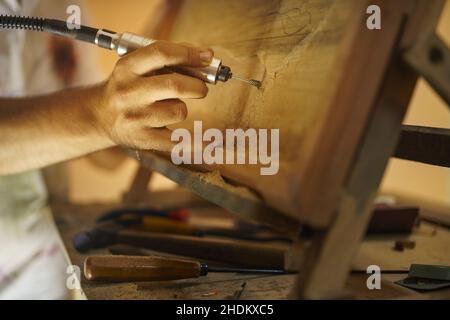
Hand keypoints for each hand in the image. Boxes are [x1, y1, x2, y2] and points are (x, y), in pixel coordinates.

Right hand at [95, 41, 212, 150]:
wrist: (99, 116)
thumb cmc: (129, 87)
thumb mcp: (137, 67)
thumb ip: (168, 58)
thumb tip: (206, 55)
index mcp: (127, 68)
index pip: (161, 53)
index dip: (189, 54)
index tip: (208, 57)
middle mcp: (128, 92)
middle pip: (174, 85)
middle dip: (197, 86)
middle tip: (201, 89)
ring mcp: (135, 118)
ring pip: (178, 111)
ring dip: (182, 108)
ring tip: (170, 108)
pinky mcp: (143, 139)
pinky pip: (178, 142)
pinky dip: (197, 143)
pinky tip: (211, 144)